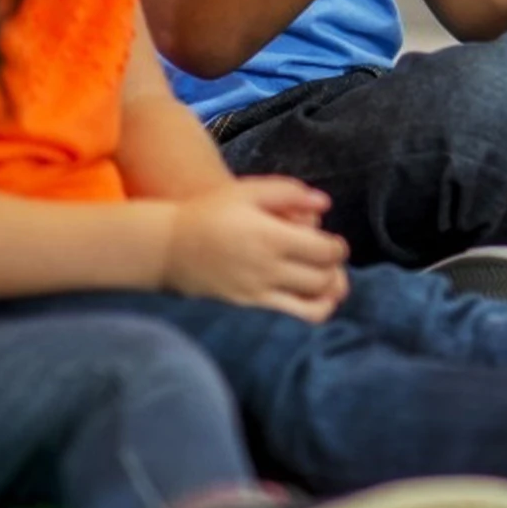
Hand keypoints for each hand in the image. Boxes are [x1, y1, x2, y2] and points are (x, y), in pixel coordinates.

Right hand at [164, 178, 350, 322]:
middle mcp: (269, 269)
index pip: (325, 252)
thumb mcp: (250, 190)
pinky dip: (314, 310)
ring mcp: (258, 292)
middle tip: (329, 258)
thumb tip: (324, 205)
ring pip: (314, 302)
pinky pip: (293, 316)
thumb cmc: (212, 212)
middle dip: (335, 268)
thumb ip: (290, 192)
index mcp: (272, 237)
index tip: (334, 242)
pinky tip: (315, 298)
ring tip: (328, 279)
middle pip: (324, 278)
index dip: (338, 247)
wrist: (168, 246)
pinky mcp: (248, 306)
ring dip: (330, 291)